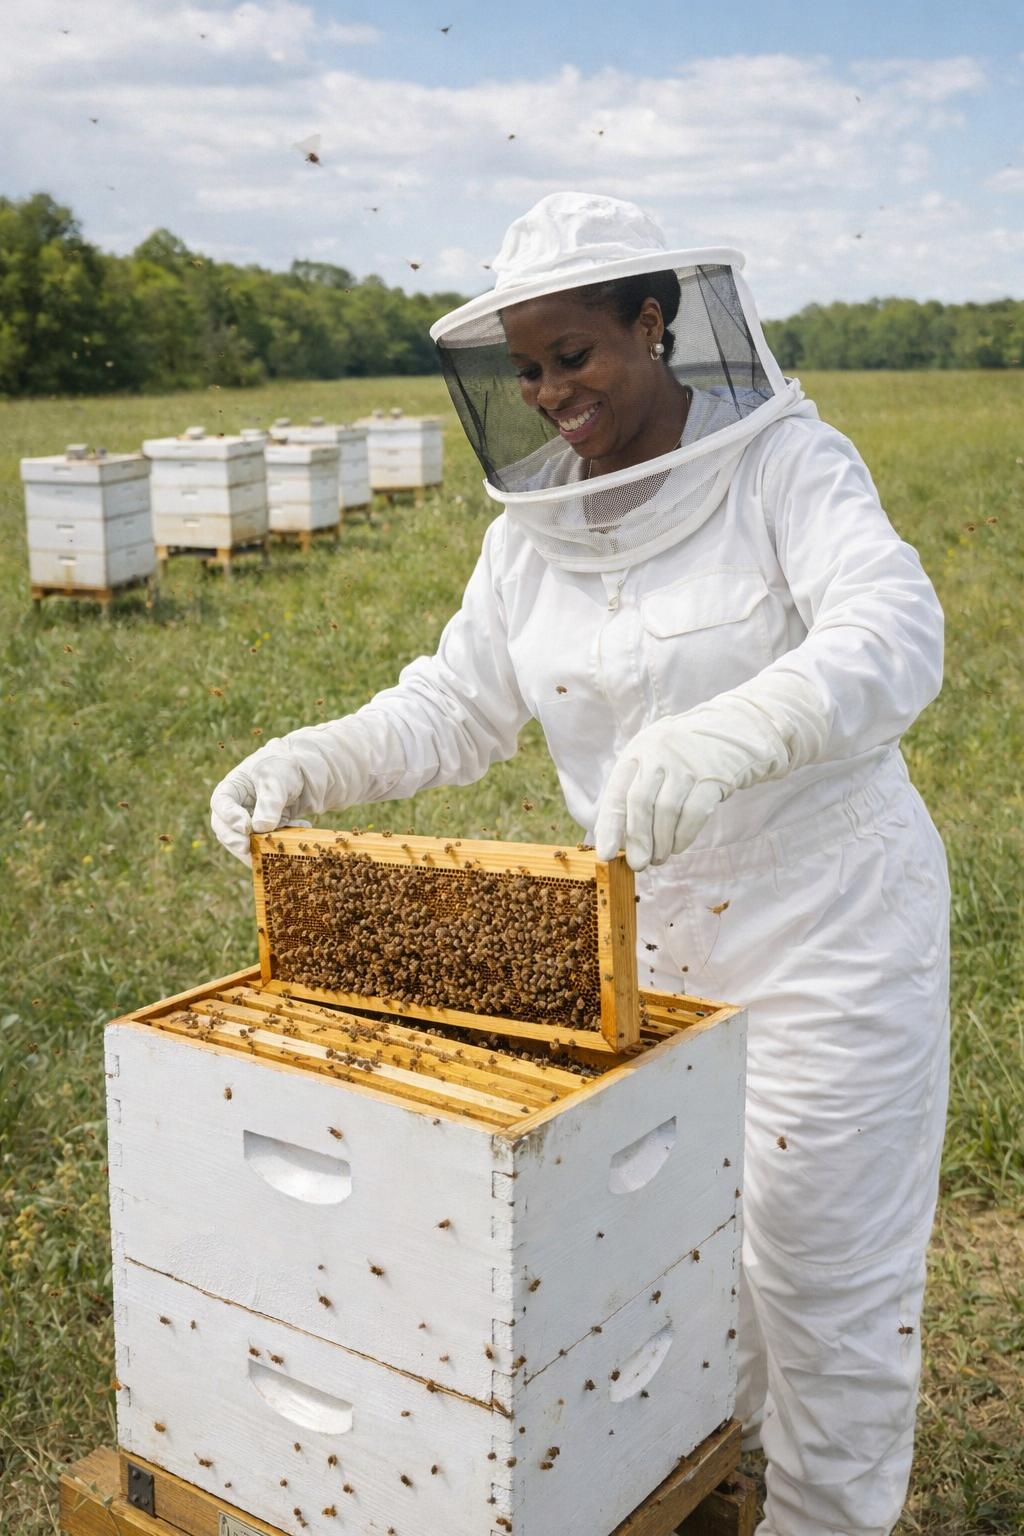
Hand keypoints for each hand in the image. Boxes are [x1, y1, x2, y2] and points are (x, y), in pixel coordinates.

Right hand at [210, 750, 311, 865]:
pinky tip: (298, 831)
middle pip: (224, 829)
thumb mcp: (275, 780)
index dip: (229, 817)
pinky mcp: (262, 835)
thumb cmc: (280, 769)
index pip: (221, 804)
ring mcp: (247, 824)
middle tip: (247, 848)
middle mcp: (234, 809)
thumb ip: (269, 802)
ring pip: (242, 843)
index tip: (245, 827)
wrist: (300, 774)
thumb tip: (261, 828)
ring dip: (258, 848)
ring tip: (280, 844)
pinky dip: (277, 847)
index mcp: (231, 789)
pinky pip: (264, 847)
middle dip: (234, 841)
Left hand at [594, 674, 828, 870]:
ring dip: (661, 842)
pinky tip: (679, 847)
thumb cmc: (690, 754)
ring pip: (666, 811)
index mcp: (639, 749)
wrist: (740, 729)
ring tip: (659, 857)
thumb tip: (618, 837)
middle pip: (640, 803)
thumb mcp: (658, 759)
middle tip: (638, 864)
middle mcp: (660, 752)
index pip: (617, 792)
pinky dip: (683, 836)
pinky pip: (694, 814)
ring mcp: (688, 762)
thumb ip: (638, 789)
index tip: (605, 854)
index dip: (609, 826)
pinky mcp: (714, 775)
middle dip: (637, 839)